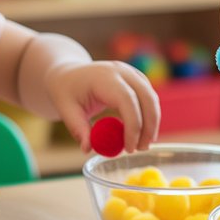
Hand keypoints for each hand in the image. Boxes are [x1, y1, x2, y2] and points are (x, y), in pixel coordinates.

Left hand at [45, 61, 160, 153]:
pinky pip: (149, 98)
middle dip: (149, 126)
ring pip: (152, 98)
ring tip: (141, 145)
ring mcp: (132, 73)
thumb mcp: (66, 110)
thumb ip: (78, 129)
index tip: (129, 148)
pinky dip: (149, 116)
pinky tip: (141, 132)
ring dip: (152, 123)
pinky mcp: (137, 79)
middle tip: (141, 148)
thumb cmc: (66, 91)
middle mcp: (122, 71)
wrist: (69, 73)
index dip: (133, 125)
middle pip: (147, 97)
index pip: (127, 100)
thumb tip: (88, 149)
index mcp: (104, 77)